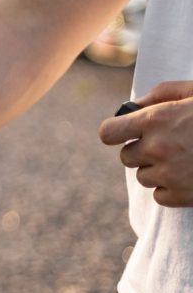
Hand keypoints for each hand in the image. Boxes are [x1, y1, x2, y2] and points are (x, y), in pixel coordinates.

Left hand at [100, 81, 192, 206]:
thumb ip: (160, 95)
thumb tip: (132, 106)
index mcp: (156, 119)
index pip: (108, 133)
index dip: (116, 132)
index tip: (125, 133)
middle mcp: (158, 148)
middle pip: (126, 157)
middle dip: (142, 151)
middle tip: (168, 144)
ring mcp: (171, 175)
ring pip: (143, 177)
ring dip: (158, 170)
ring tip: (185, 158)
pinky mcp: (184, 197)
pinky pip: (160, 196)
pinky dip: (171, 189)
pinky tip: (191, 176)